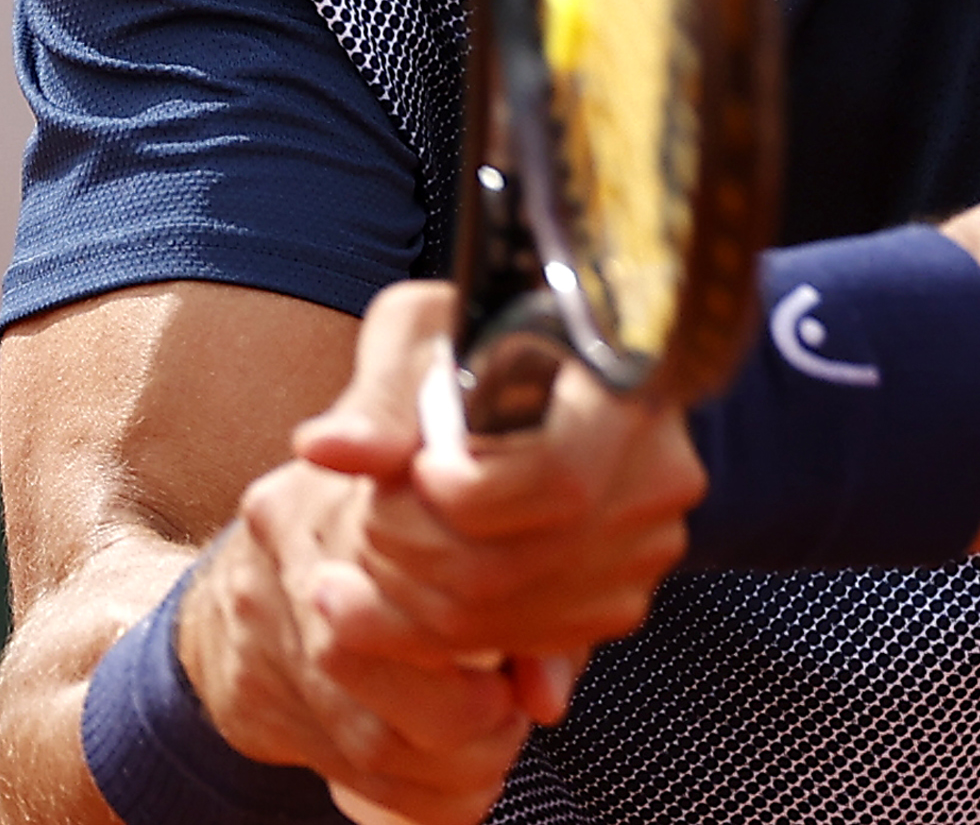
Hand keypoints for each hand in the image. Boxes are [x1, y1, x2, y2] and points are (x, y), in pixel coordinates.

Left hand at [181, 284, 706, 823]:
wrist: (539, 368)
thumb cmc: (476, 337)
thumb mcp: (423, 334)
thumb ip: (380, 395)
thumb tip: (325, 449)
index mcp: (624, 391)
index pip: (557, 479)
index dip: (468, 494)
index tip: (416, 470)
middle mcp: (655, 476)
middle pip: (524, 562)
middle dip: (415, 554)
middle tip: (363, 521)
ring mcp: (646, 548)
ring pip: (516, 617)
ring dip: (416, 602)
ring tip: (368, 554)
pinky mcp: (620, 597)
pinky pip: (526, 644)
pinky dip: (449, 634)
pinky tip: (400, 595)